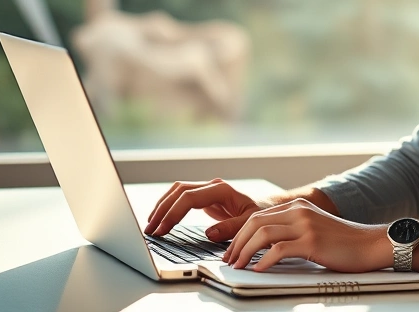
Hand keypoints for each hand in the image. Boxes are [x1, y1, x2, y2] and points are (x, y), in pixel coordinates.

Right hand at [145, 178, 262, 238]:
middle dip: (162, 210)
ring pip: (177, 192)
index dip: (173, 214)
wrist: (269, 208)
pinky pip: (182, 198)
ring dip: (162, 207)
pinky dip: (169, 207)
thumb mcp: (251, 223)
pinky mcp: (205, 198)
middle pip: (179, 191)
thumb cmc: (262, 215)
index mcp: (222, 190)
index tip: (161, 230)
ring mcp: (208, 190)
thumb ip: (232, 228)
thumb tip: (209, 233)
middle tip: (149, 230)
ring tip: (150, 225)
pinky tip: (161, 219)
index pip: (189, 198)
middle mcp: (213, 186)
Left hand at [224, 198, 391, 272]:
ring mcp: (305, 225)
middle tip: (229, 259)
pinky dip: (264, 261)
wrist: (371, 244)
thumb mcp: (314, 228)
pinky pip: (279, 250)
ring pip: (262, 234)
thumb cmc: (344, 242)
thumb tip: (264, 247)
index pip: (257, 216)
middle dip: (236, 243)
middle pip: (255, 223)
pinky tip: (258, 270)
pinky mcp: (312, 241)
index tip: (232, 250)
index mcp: (298, 206)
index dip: (239, 233)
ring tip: (238, 266)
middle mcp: (299, 211)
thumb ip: (291, 231)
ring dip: (244, 251)